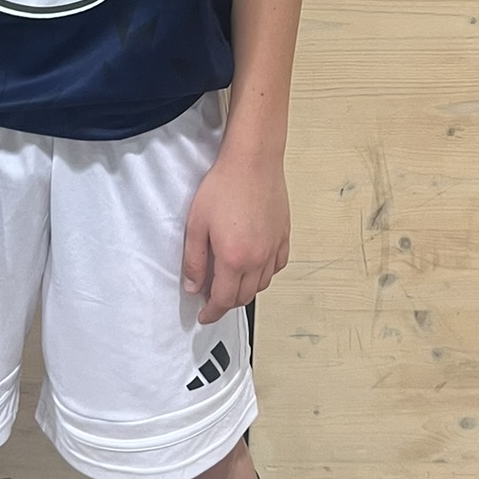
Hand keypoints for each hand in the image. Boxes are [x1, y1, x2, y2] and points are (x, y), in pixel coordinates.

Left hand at [181, 147, 290, 325]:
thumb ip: (194, 261)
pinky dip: (264, 274)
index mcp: (234, 259)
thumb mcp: (196, 225)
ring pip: (261, 285)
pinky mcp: (284, 236)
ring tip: (231, 282)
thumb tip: (194, 287)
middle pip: (244, 297)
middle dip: (227, 303)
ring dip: (245, 290)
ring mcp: (274, 249)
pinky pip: (277, 267)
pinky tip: (254, 266)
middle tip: (212, 298)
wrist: (252, 161)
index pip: (223, 300)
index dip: (212, 312)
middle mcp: (258, 259)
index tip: (205, 316)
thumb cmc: (223, 187)